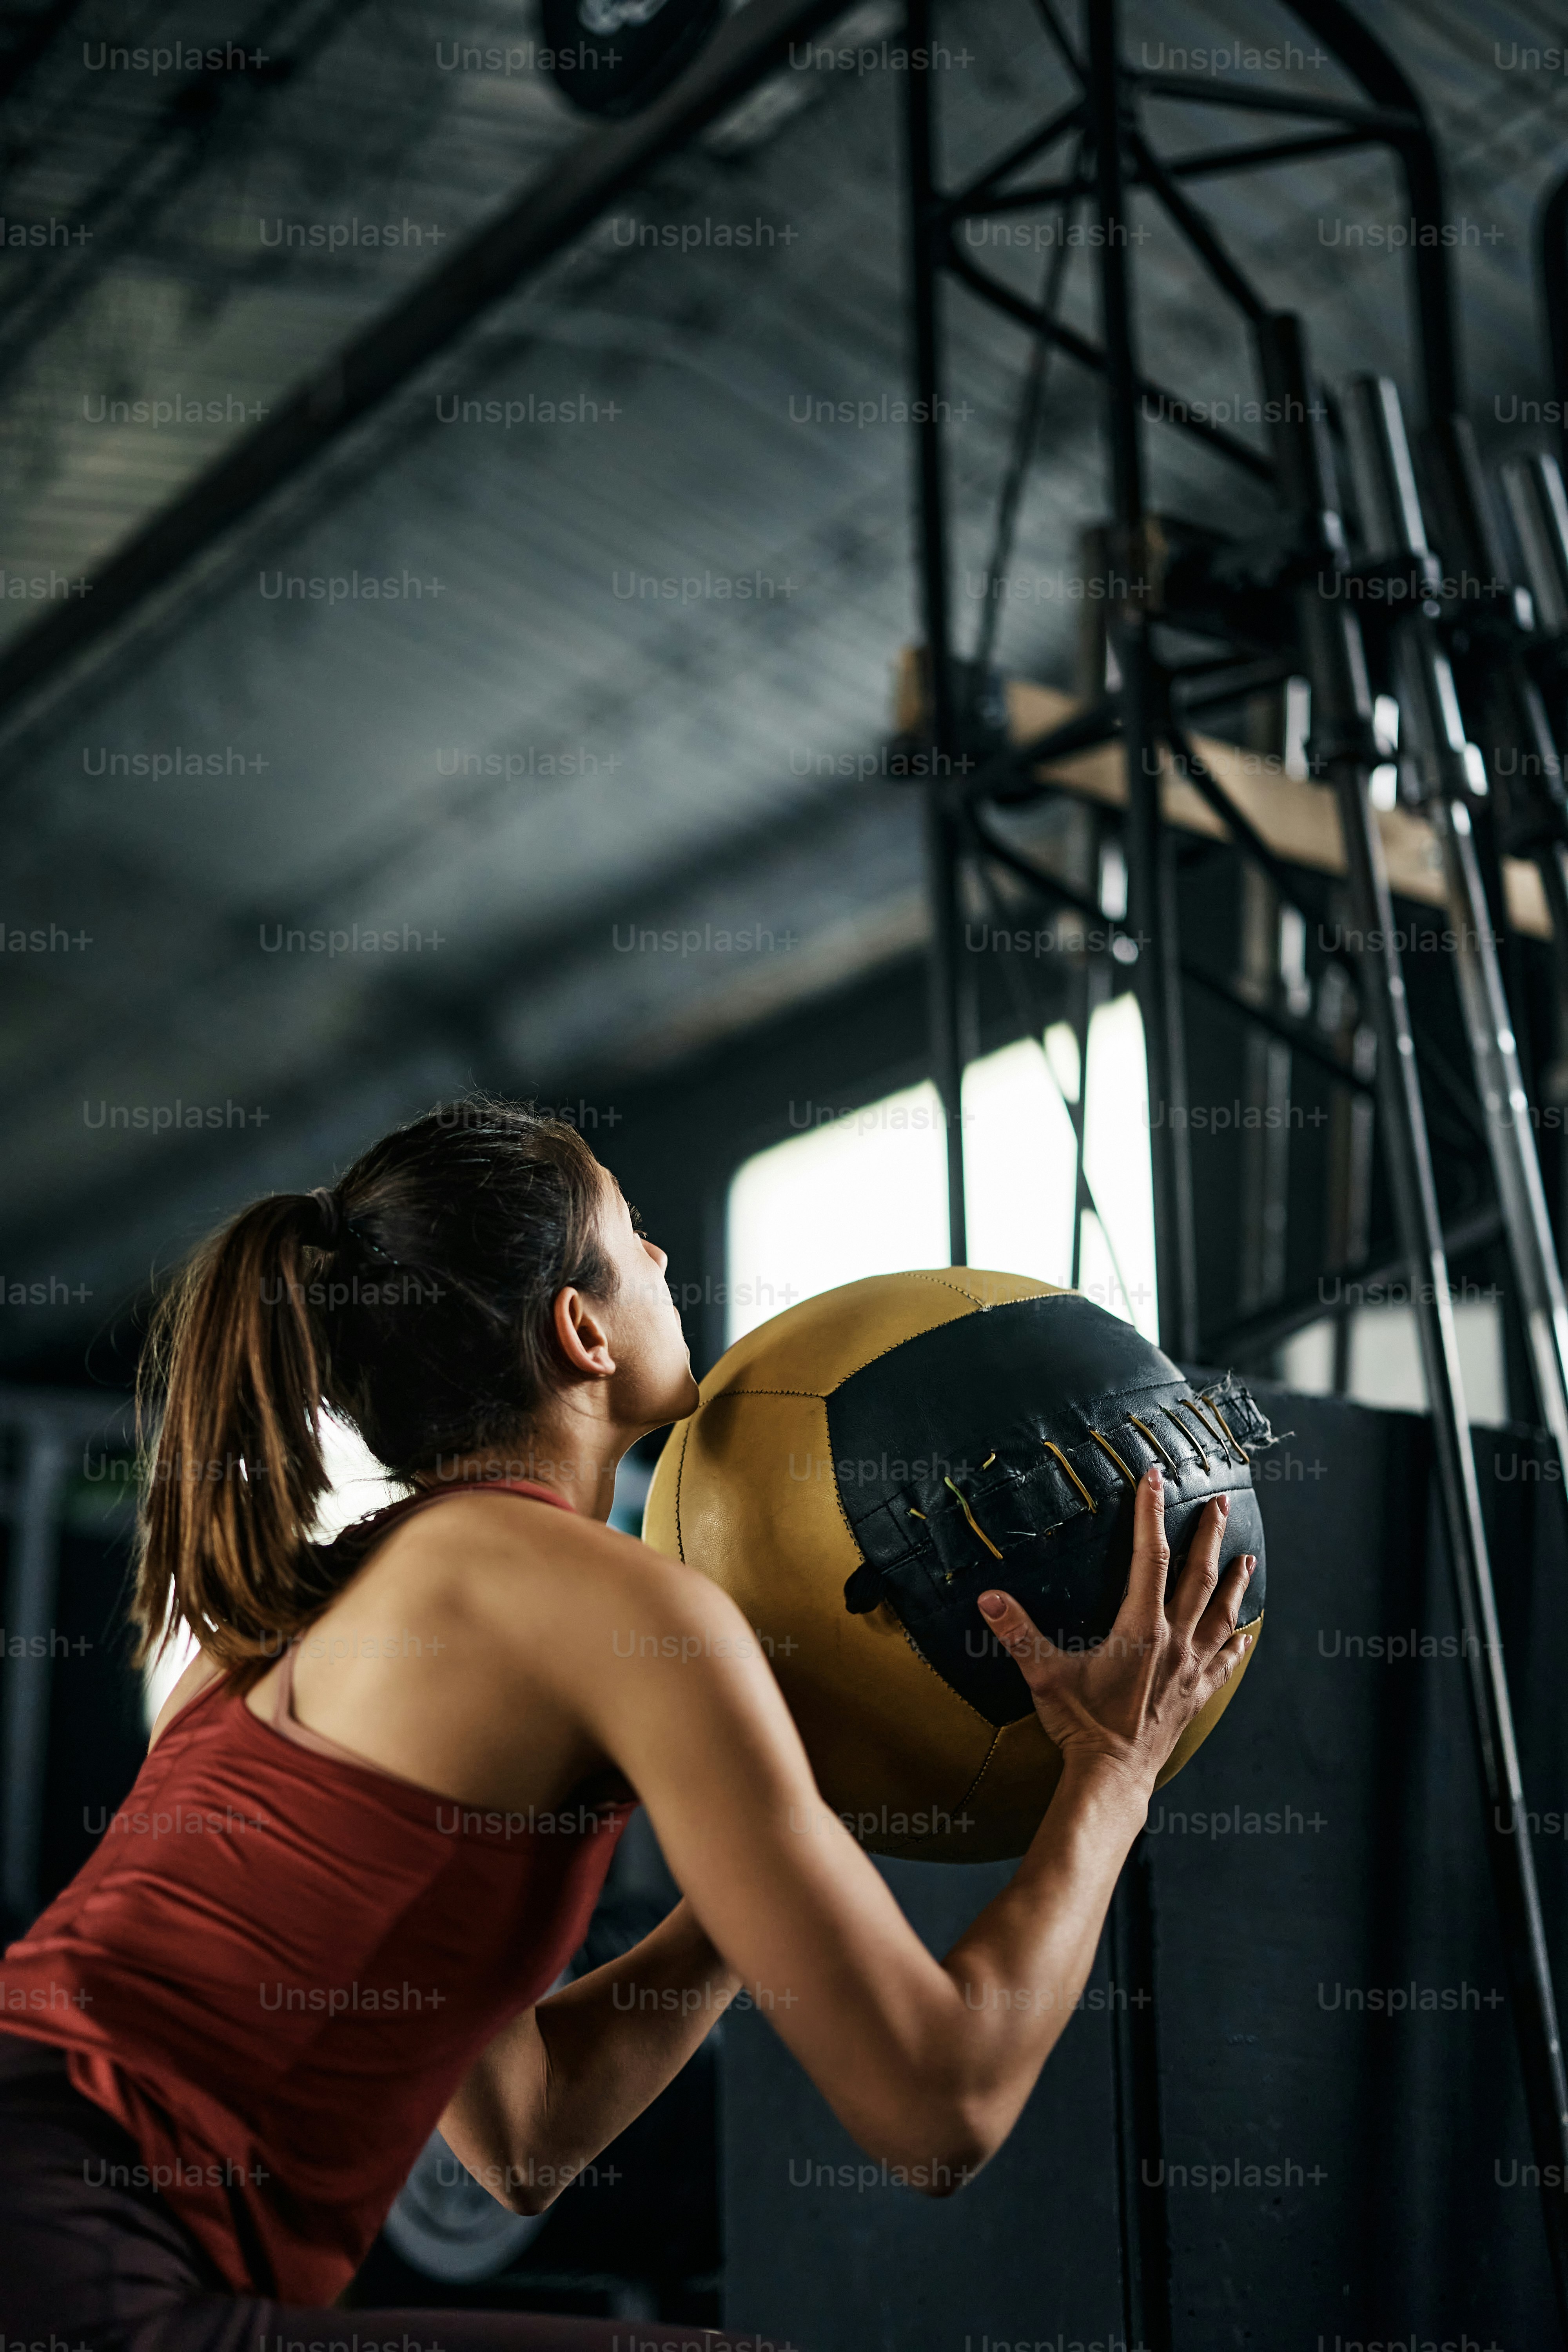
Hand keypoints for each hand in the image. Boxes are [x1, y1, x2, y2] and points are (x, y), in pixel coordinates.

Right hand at [974, 1467, 1253, 1798]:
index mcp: (1140, 1628)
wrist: (1113, 1776)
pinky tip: (1245, 1634)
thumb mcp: (1044, 1674)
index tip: (1154, 1478)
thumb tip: (989, 1598)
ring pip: (1221, 1614)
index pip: (1149, 1556)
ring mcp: (1189, 1669)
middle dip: (1208, 1536)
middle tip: (1219, 1503)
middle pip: (1198, 1577)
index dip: (1150, 1513)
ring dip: (1234, 1583)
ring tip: (1247, 1557)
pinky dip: (1236, 1644)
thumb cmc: (1081, 1724)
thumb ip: (1017, 1633)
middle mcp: (1174, 1642)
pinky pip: (1223, 1662)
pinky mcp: (1195, 1694)